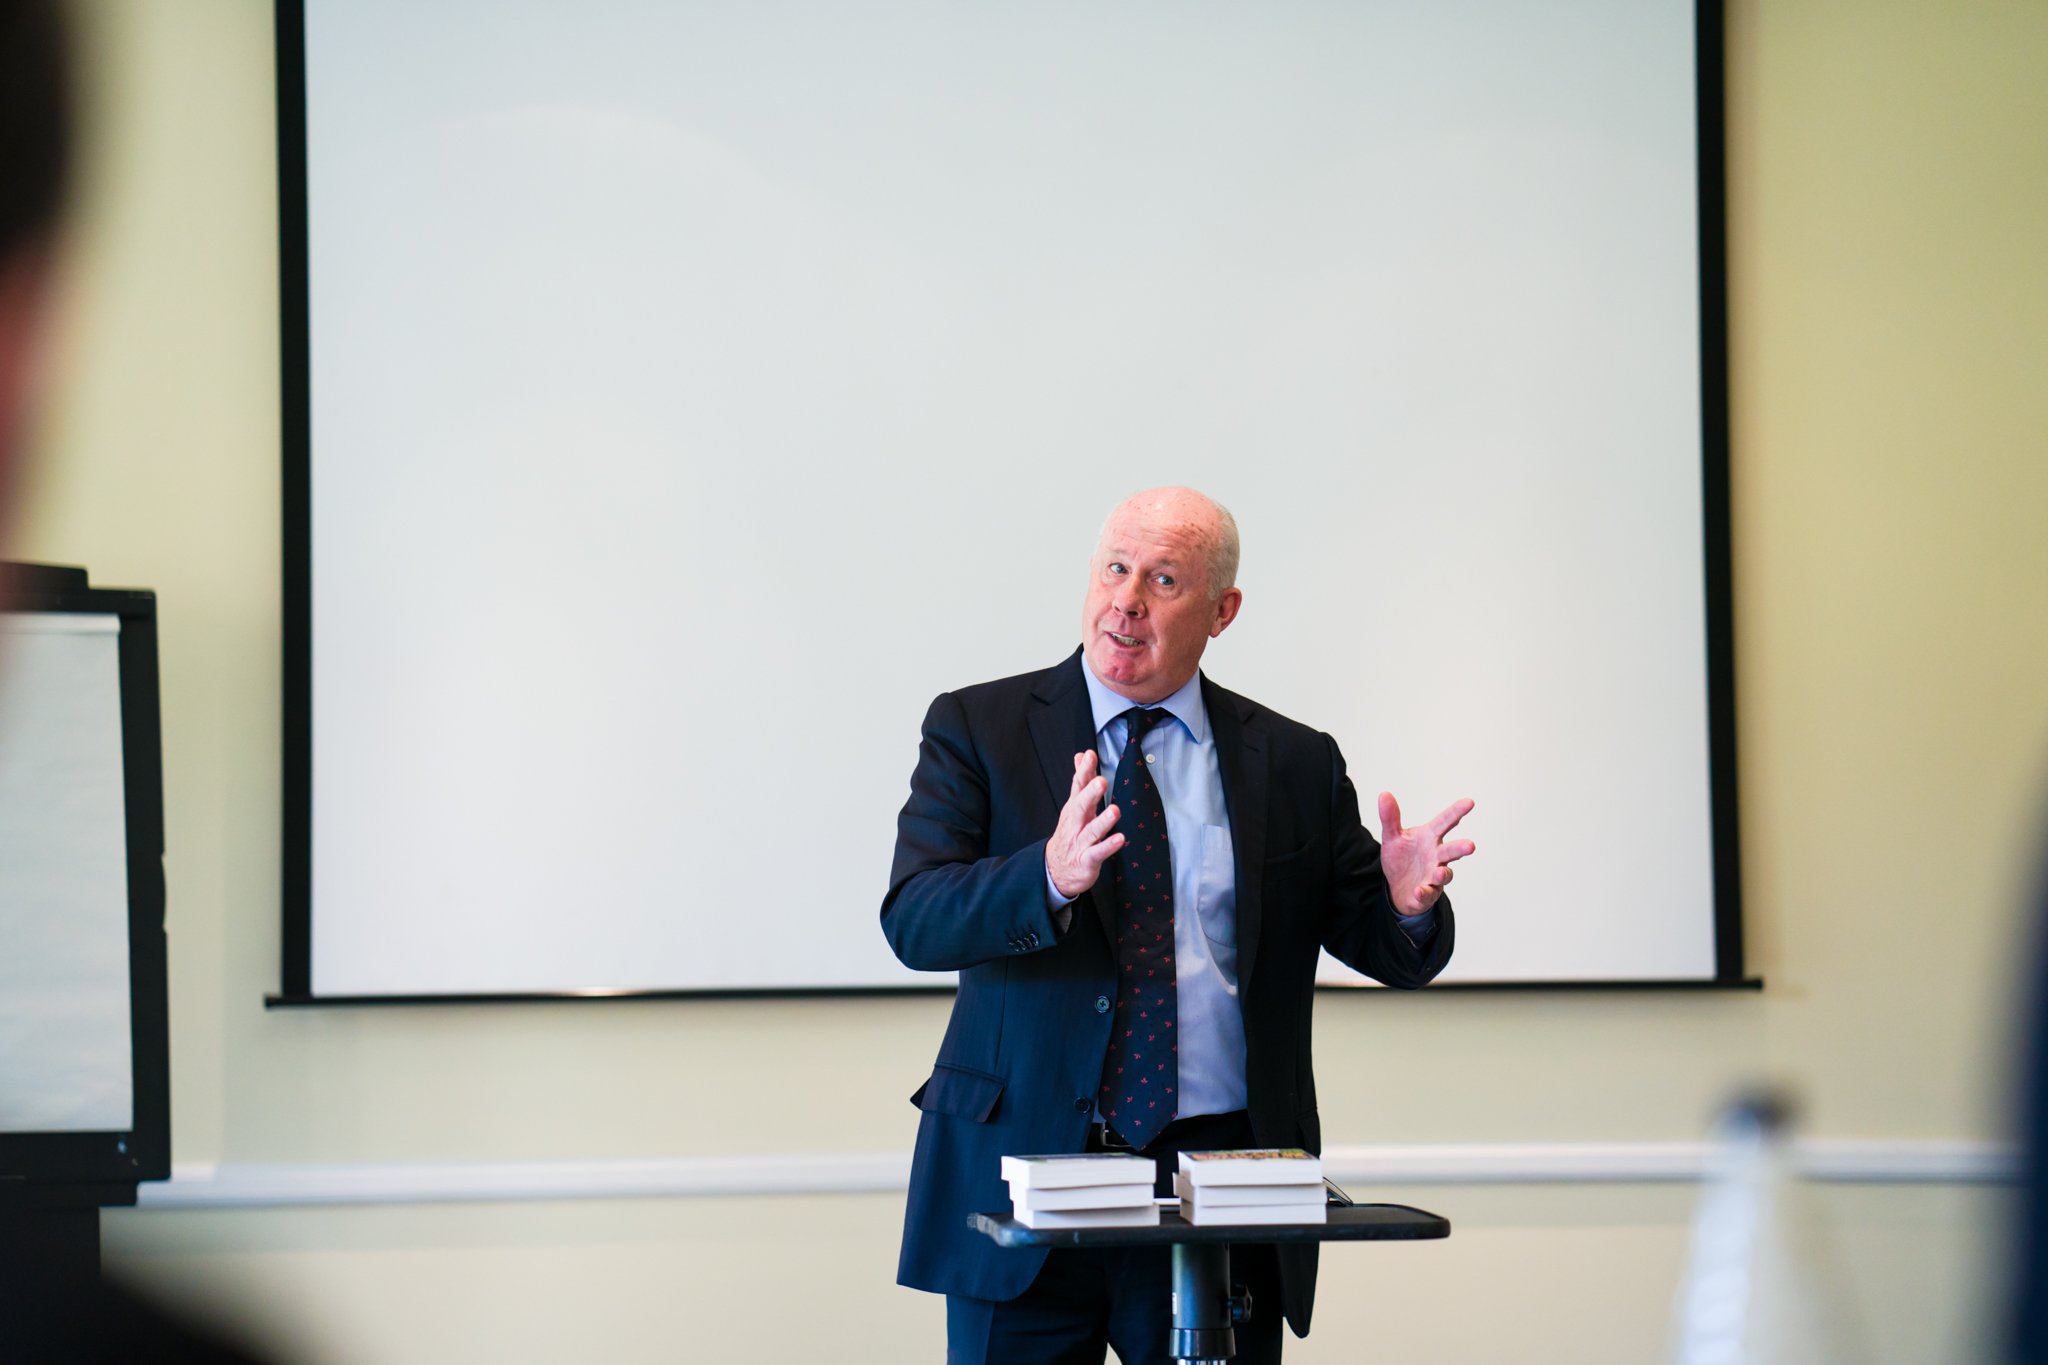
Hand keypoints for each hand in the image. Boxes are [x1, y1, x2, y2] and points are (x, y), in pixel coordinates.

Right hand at [1046, 751, 1123, 899]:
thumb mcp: (1073, 806)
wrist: (1055, 869)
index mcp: (1074, 809)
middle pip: (1081, 806)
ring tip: (1115, 810)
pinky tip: (1120, 839)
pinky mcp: (1087, 860)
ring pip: (1092, 830)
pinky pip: (1098, 853)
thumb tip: (1081, 755)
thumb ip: (1080, 781)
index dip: (1083, 771)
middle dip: (1090, 793)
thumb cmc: (1070, 834)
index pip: (1077, 787)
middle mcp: (1076, 823)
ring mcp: (1081, 842)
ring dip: (1103, 821)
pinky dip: (1109, 846)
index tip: (1090, 755)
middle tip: (1101, 781)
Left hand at [1377, 793, 1475, 915]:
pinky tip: (1419, 890)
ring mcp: (1434, 876)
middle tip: (1471, 846)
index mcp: (1429, 837)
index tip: (1470, 802)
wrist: (1398, 886)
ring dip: (1443, 874)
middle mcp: (1436, 856)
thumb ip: (1390, 818)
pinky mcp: (1427, 893)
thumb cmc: (1402, 857)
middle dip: (1460, 848)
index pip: (1445, 822)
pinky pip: (1428, 894)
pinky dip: (1424, 892)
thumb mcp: (1392, 836)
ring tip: (1440, 873)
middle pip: (1451, 850)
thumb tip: (1384, 794)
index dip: (1456, 812)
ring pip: (1444, 874)